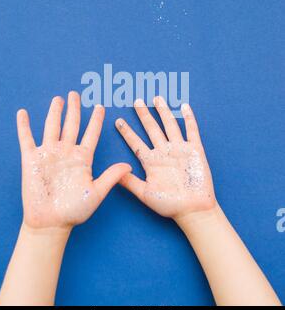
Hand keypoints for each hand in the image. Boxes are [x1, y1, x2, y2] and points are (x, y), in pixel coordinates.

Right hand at [17, 91, 130, 229]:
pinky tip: (23, 113)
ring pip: (52, 127)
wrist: (52, 223)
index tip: (100, 106)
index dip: (96, 120)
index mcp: (82, 159)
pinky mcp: (32, 160)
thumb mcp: (96, 192)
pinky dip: (24, 126)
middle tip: (76, 94)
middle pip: (72, 125)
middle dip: (74, 109)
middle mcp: (66, 153)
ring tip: (58, 98)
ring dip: (54, 112)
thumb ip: (111, 177)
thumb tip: (129, 165)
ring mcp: (49, 155)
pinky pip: (27, 139)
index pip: (91, 134)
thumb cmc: (75, 211)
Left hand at [115, 97, 215, 219]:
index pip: (136, 142)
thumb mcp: (145, 194)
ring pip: (169, 125)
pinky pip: (192, 131)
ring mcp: (179, 150)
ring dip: (163, 111)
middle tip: (136, 101)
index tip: (118, 121)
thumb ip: (130, 182)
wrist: (193, 210)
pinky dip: (189, 119)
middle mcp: (164, 152)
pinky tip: (184, 106)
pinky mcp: (195, 151)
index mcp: (151, 162)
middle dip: (144, 115)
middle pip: (152, 129)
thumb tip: (114, 173)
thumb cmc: (169, 205)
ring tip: (156, 98)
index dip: (127, 132)